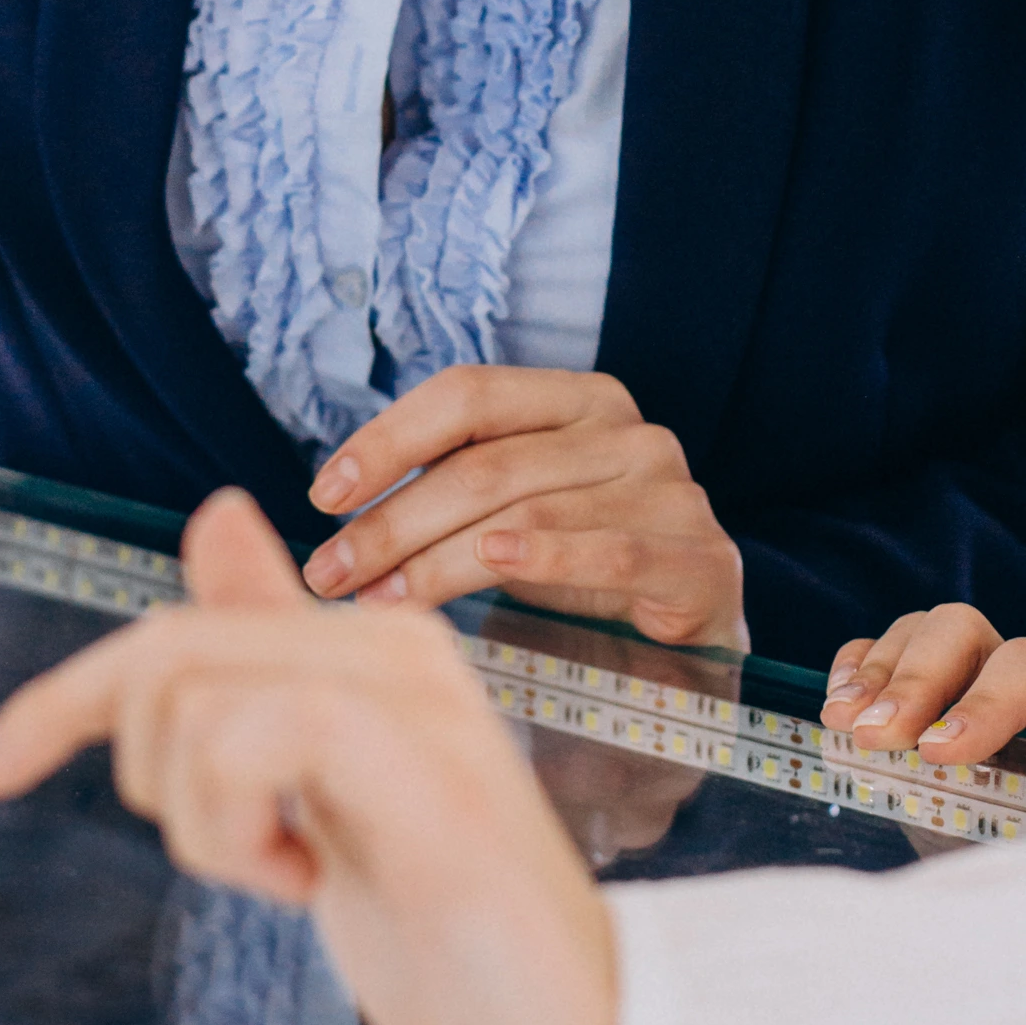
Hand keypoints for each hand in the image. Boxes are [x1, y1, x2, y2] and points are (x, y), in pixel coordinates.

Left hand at [0, 487, 617, 1024]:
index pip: (173, 630)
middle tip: (244, 859)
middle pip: (161, 652)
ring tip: (292, 874)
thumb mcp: (326, 795)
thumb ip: (271, 666)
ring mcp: (412, 697)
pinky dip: (235, 830)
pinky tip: (309, 881)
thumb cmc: (455, 935)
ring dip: (199, 821)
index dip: (55, 701)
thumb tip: (217, 518)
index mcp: (370, 650)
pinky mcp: (418, 764)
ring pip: (187, 695)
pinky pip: (249, 739)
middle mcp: (392, 645)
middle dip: (141, 771)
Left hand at [298, 367, 745, 648]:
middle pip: (485, 465)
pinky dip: (543, 559)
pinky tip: (488, 565)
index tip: (326, 494)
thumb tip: (338, 506)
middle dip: (392, 521)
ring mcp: (672, 493)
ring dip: (436, 561)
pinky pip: (610, 553)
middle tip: (330, 570)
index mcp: (579, 399)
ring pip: (528, 514)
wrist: (692, 631)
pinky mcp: (700, 562)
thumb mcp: (515, 508)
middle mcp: (629, 433)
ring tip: (376, 599)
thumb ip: (451, 486)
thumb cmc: (584, 563)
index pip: (468, 394)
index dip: (388, 438)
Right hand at [824, 602, 1025, 766]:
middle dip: (913, 680)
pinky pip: (872, 652)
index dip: (983, 701)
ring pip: (914, 631)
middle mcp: (1008, 677)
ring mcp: (952, 682)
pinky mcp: (906, 699)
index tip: (937, 753)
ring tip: (844, 727)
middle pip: (960, 629)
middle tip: (873, 737)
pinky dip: (850, 669)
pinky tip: (835, 709)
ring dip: (873, 675)